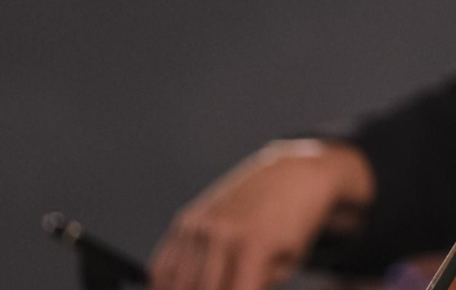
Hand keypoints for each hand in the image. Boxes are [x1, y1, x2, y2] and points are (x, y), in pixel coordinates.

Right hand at [149, 139, 374, 289]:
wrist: (287, 178)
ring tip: (205, 286)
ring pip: (176, 282)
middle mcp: (220, 232)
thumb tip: (231, 289)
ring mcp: (198, 225)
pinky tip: (181, 286)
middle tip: (228, 287)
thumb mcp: (287, 263)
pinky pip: (162, 265)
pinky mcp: (185, 220)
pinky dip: (166, 283)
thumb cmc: (293, 226)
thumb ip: (257, 284)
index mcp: (252, 245)